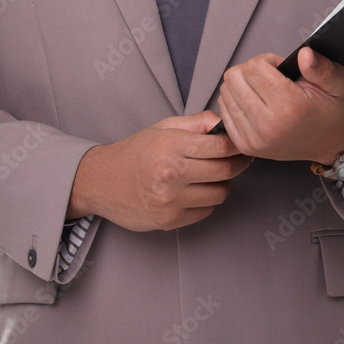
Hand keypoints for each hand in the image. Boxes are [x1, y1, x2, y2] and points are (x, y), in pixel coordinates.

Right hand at [67, 110, 251, 231]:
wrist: (101, 181)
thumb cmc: (134, 151)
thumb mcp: (163, 127)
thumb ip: (196, 122)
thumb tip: (223, 123)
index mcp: (171, 146)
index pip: (221, 147)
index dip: (237, 145)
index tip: (241, 145)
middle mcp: (172, 173)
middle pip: (225, 171)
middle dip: (237, 164)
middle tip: (238, 159)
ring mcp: (171, 200)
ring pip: (220, 193)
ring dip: (222, 184)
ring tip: (212, 175)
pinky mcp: (170, 221)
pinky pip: (206, 211)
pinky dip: (207, 201)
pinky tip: (195, 191)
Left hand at [217, 48, 343, 164]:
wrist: (330, 142)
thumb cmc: (331, 110)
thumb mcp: (337, 82)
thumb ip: (320, 67)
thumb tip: (304, 54)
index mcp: (289, 107)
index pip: (254, 67)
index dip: (267, 60)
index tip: (280, 68)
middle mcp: (268, 125)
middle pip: (234, 77)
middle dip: (251, 70)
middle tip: (270, 78)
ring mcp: (254, 138)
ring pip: (226, 92)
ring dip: (242, 86)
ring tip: (264, 91)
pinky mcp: (245, 145)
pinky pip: (224, 111)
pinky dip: (236, 102)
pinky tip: (255, 103)